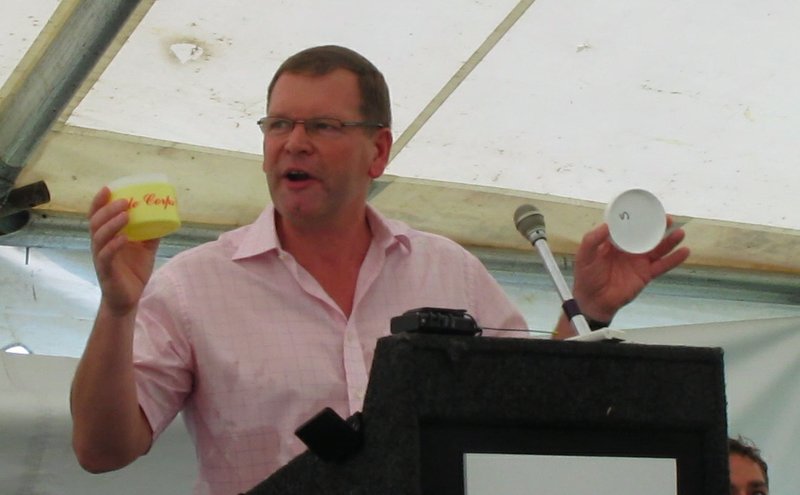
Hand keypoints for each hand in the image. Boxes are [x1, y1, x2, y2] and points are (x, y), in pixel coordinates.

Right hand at [89, 187, 159, 315]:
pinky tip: (124, 238)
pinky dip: (115, 245)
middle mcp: (100, 245)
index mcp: (107, 237)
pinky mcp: (106, 271)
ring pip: (99, 237)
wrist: (128, 299)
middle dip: (108, 209)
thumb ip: (151, 233)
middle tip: (124, 200)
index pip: (98, 215)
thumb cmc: (133, 272)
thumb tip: (165, 216)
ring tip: (126, 214)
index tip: (109, 188)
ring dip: (112, 224)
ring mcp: (101, 258)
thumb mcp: (145, 249)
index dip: (100, 201)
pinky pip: (106, 256)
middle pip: (96, 222)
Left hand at [572, 217, 689, 321]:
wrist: (594, 301)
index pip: (629, 227)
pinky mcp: (645, 274)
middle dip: (657, 227)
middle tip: (668, 219)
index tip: (647, 211)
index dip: (638, 219)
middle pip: (646, 235)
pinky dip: (674, 259)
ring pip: (657, 248)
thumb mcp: (585, 255)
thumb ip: (592, 240)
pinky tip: (684, 251)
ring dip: (669, 241)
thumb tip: (606, 226)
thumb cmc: (587, 277)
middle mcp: (629, 250)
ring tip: (679, 232)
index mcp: (614, 242)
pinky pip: (662, 265)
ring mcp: (638, 262)